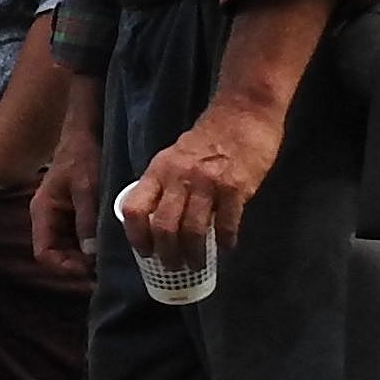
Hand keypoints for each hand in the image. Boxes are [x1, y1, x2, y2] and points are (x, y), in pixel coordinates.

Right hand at [32, 112, 98, 265]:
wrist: (86, 132)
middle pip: (56, 254)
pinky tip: (109, 247)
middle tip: (104, 272)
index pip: (44, 253)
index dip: (64, 267)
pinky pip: (78, 237)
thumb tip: (90, 253)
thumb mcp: (86, 186)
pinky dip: (90, 246)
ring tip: (109, 262)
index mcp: (43, 212)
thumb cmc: (82, 155)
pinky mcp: (73, 213)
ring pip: (68, 248)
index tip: (89, 272)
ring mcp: (60, 216)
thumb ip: (86, 219)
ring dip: (85, 257)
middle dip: (77, 265)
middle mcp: (47, 218)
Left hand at [121, 86, 288, 280]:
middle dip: (167, 254)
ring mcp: (208, 183)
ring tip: (196, 263)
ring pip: (193, 231)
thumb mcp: (175, 156)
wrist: (244, 112)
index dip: (136, 236)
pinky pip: (227, 224)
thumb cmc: (209, 138)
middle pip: (163, 227)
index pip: (135, 209)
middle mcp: (179, 177)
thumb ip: (165, 184)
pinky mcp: (235, 187)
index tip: (145, 252)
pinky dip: (226, 240)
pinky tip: (227, 246)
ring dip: (194, 254)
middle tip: (174, 266)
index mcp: (159, 170)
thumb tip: (156, 220)